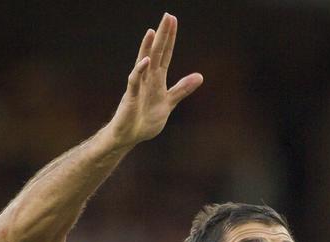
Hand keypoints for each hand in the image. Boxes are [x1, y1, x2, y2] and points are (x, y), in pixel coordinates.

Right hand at [107, 13, 202, 148]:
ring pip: (143, 62)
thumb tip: (200, 76)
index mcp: (157, 79)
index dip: (169, 39)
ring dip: (148, 47)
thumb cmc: (145, 119)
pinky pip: (134, 81)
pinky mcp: (131, 96)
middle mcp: (147, 78)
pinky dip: (139, 70)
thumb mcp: (168, 102)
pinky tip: (146, 60)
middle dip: (162, 36)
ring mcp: (138, 86)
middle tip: (168, 16)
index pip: (164, 54)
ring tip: (152, 31)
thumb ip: (182, 89)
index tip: (173, 21)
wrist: (129, 136)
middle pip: (156, 53)